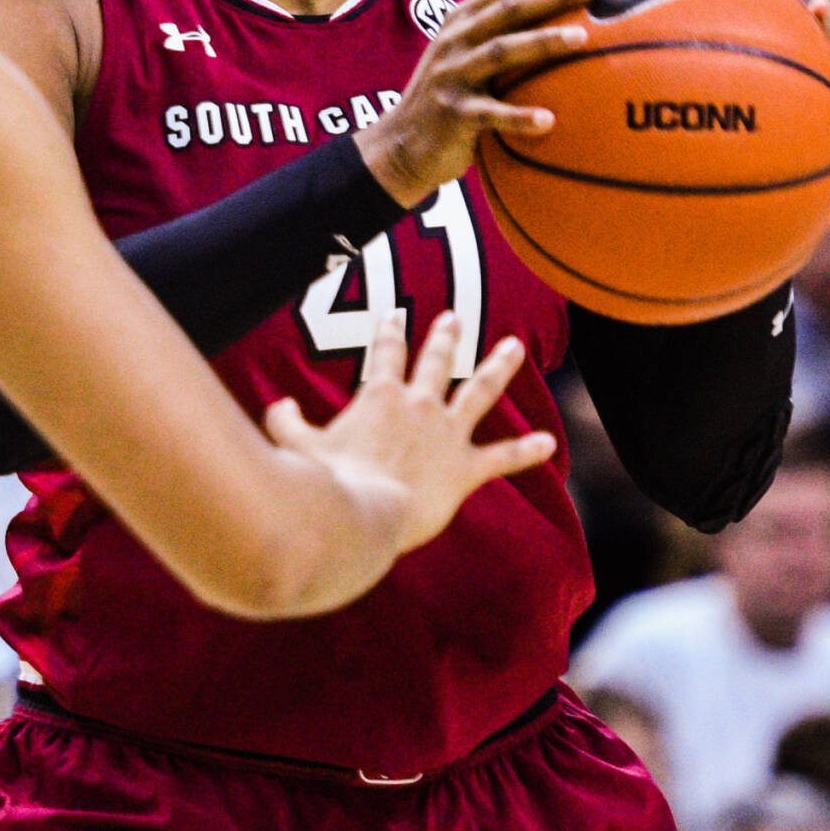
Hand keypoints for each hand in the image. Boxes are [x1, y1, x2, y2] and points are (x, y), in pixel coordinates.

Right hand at [264, 311, 556, 564]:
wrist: (363, 515)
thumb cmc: (327, 482)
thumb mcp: (296, 445)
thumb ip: (287, 420)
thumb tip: (280, 404)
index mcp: (379, 397)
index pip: (385, 353)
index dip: (388, 331)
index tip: (392, 314)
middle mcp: (419, 406)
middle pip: (436, 361)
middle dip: (445, 337)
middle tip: (453, 318)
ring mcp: (447, 435)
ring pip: (479, 391)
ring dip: (498, 367)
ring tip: (515, 346)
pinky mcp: (465, 468)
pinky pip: (502, 457)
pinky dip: (526, 451)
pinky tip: (549, 443)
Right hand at [356, 0, 607, 205]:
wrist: (400, 146)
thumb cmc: (455, 99)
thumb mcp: (474, 58)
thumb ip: (510, 37)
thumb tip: (581, 25)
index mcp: (466, 19)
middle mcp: (457, 39)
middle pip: (511, 6)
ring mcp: (452, 74)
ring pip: (501, 51)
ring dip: (542, 42)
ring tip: (583, 38)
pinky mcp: (452, 113)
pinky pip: (490, 114)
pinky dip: (519, 117)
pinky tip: (550, 121)